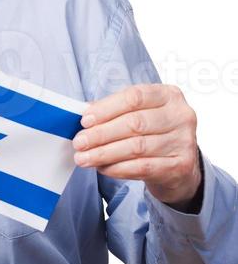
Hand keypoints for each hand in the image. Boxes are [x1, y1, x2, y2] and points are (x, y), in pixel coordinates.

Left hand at [72, 84, 201, 206]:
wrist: (178, 167)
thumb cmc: (153, 135)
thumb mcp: (138, 115)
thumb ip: (114, 111)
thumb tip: (84, 113)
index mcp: (169, 95)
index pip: (134, 97)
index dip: (106, 108)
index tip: (84, 120)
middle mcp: (181, 115)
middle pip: (134, 123)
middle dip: (101, 134)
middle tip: (79, 143)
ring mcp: (184, 141)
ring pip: (137, 147)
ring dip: (104, 153)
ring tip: (84, 158)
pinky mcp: (181, 165)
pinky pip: (143, 167)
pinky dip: (118, 168)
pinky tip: (103, 168)